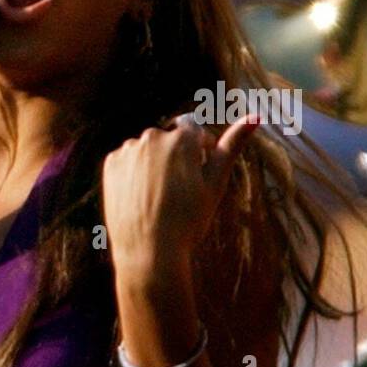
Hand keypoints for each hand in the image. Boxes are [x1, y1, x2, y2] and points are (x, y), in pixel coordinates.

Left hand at [101, 114, 261, 280]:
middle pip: (170, 141)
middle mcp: (152, 137)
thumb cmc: (188, 219)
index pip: (196, 133)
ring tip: (159, 197)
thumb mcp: (216, 182)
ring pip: (147, 151)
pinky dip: (134, 174)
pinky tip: (140, 197)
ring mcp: (128, 150)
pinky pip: (127, 161)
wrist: (149, 251)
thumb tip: (256, 116)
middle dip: (176, 158)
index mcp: (182, 138)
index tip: (198, 180)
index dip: (201, 155)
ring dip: (154, 164)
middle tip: (178, 192)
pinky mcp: (110, 165)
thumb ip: (232, 146)